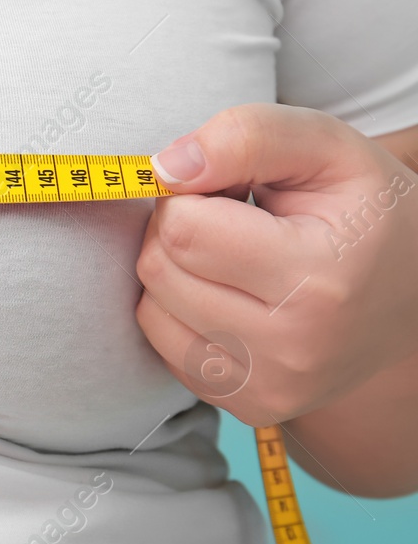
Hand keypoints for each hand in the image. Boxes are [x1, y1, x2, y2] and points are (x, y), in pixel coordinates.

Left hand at [135, 103, 417, 426]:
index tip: (228, 191)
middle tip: (229, 221)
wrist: (414, 294)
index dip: (189, 195)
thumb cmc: (365, 212)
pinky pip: (162, 343)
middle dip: (178, 230)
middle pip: (160, 270)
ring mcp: (270, 388)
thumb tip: (165, 168)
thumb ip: (248, 137)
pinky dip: (178, 310)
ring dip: (174, 270)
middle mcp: (294, 349)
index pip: (184, 230)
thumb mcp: (326, 147)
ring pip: (151, 309)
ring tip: (232, 257)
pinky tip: (229, 293)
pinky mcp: (247, 406)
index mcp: (320, 281)